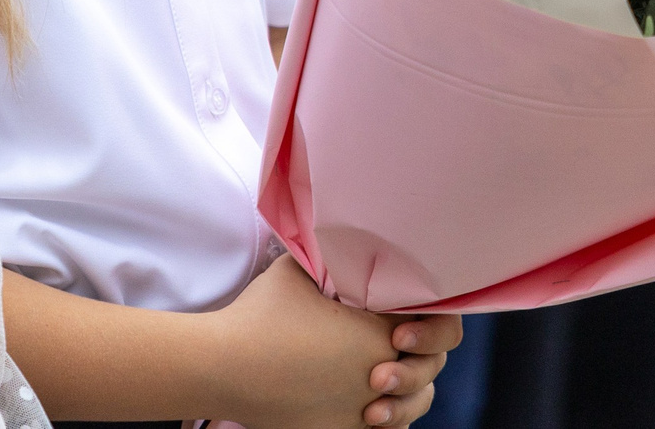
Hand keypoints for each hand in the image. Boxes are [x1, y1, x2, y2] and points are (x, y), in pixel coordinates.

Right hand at [208, 255, 446, 428]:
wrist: (223, 367)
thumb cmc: (260, 315)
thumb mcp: (299, 270)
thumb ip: (331, 258)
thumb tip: (342, 243)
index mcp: (379, 330)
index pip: (431, 319)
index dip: (426, 313)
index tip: (403, 308)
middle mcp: (380, 373)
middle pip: (429, 365)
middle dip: (421, 351)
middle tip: (397, 340)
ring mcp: (361, 408)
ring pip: (415, 403)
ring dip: (410, 390)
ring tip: (387, 377)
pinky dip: (389, 418)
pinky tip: (376, 402)